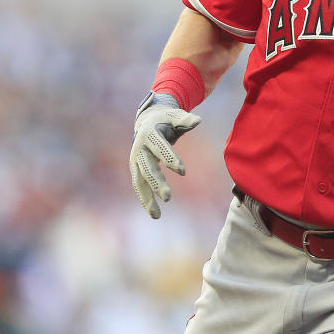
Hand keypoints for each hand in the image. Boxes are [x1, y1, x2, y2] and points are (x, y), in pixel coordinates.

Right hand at [130, 92, 200, 218]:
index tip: (183, 171)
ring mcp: (135, 159)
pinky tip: (154, 213)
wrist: (147, 120)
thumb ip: (185, 120)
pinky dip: (145, 199)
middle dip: (157, 182)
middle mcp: (139, 148)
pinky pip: (139, 186)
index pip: (160, 148)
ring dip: (147, 198)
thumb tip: (198, 120)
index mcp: (149, 134)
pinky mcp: (135, 168)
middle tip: (168, 197)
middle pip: (147, 167)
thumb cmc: (166, 120)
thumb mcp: (175, 117)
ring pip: (139, 181)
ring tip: (157, 216)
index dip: (170, 158)